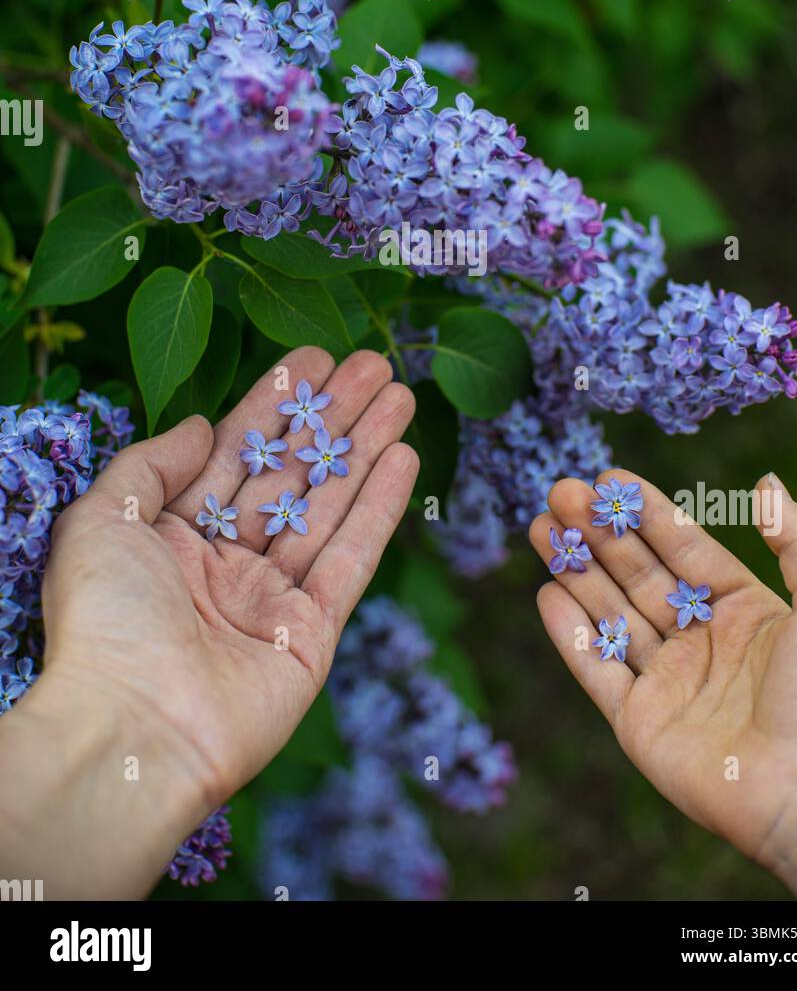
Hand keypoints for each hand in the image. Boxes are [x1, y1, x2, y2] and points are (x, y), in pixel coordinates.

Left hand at [1, 347, 417, 897]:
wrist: (133, 730)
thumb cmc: (104, 623)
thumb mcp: (100, 521)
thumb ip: (151, 464)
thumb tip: (205, 425)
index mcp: (172, 536)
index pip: (236, 453)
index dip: (276, 405)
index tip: (314, 360)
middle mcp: (225, 562)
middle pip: (292, 473)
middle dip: (333, 418)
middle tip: (376, 365)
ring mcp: (271, 599)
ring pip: (330, 507)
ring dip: (366, 449)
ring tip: (402, 395)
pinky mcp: (312, 635)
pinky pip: (352, 559)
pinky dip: (379, 509)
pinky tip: (402, 458)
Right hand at [531, 470, 796, 899]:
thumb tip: (766, 481)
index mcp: (744, 611)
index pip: (684, 549)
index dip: (646, 512)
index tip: (609, 477)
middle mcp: (702, 643)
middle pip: (638, 574)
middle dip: (599, 532)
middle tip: (560, 492)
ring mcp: (668, 684)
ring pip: (611, 614)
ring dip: (576, 570)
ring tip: (541, 528)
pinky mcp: (640, 724)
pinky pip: (598, 669)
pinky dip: (571, 633)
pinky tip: (548, 593)